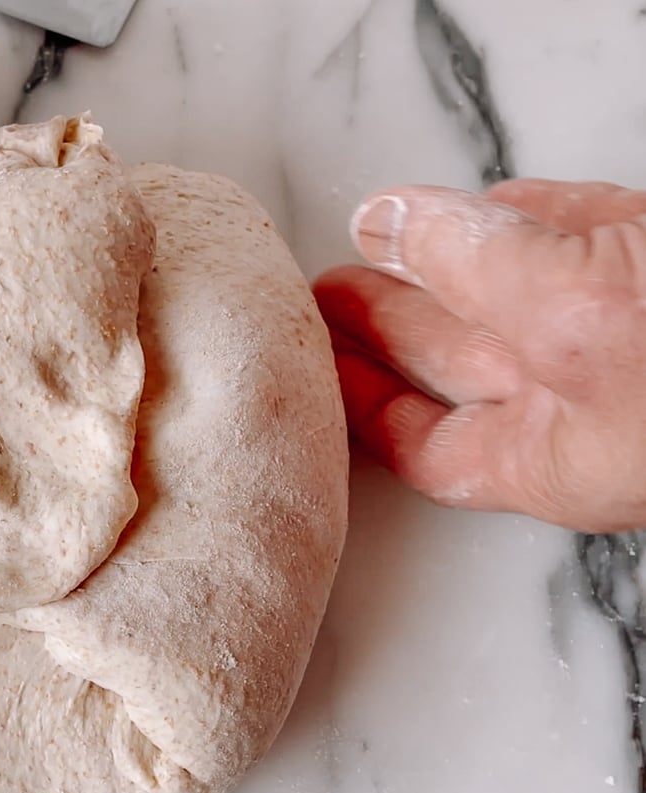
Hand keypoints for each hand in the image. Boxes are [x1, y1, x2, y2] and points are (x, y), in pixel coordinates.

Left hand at [314, 179, 645, 532]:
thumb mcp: (579, 316)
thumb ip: (477, 270)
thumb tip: (390, 224)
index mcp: (557, 459)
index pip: (427, 444)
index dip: (362, 400)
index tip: (312, 360)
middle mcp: (595, 412)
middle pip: (463, 367)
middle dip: (394, 320)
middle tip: (328, 285)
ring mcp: (639, 344)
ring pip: (530, 301)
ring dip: (463, 259)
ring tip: (397, 227)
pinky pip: (600, 249)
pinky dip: (548, 220)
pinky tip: (504, 200)